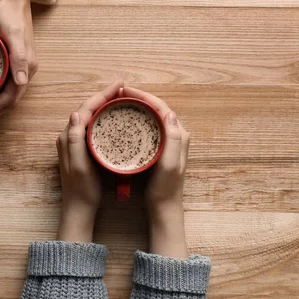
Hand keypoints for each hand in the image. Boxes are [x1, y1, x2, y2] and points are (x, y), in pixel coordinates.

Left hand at [0, 0, 38, 129]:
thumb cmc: (11, 13)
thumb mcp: (14, 35)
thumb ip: (19, 59)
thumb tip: (21, 83)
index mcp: (26, 67)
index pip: (11, 98)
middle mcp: (24, 69)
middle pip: (8, 100)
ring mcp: (17, 65)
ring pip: (5, 94)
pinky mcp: (9, 59)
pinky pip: (1, 84)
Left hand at [56, 81, 123, 241]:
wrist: (78, 208)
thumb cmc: (82, 189)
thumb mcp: (79, 165)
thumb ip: (75, 140)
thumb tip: (76, 113)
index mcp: (68, 136)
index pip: (86, 107)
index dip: (102, 94)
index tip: (119, 85)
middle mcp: (69, 135)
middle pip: (88, 108)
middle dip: (104, 95)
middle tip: (123, 87)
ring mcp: (74, 141)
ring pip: (91, 115)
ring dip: (104, 104)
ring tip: (121, 97)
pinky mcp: (81, 147)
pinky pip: (93, 125)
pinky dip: (103, 117)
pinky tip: (114, 117)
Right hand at [122, 87, 188, 257]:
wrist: (164, 208)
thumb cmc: (165, 188)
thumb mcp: (169, 164)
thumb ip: (174, 139)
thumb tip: (170, 113)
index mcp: (179, 135)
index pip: (161, 107)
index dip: (144, 96)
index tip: (125, 91)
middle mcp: (175, 135)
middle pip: (155, 108)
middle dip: (138, 98)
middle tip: (118, 94)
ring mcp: (166, 141)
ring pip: (150, 117)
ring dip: (136, 107)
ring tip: (118, 103)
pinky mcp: (158, 148)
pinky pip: (146, 127)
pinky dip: (135, 120)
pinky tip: (123, 121)